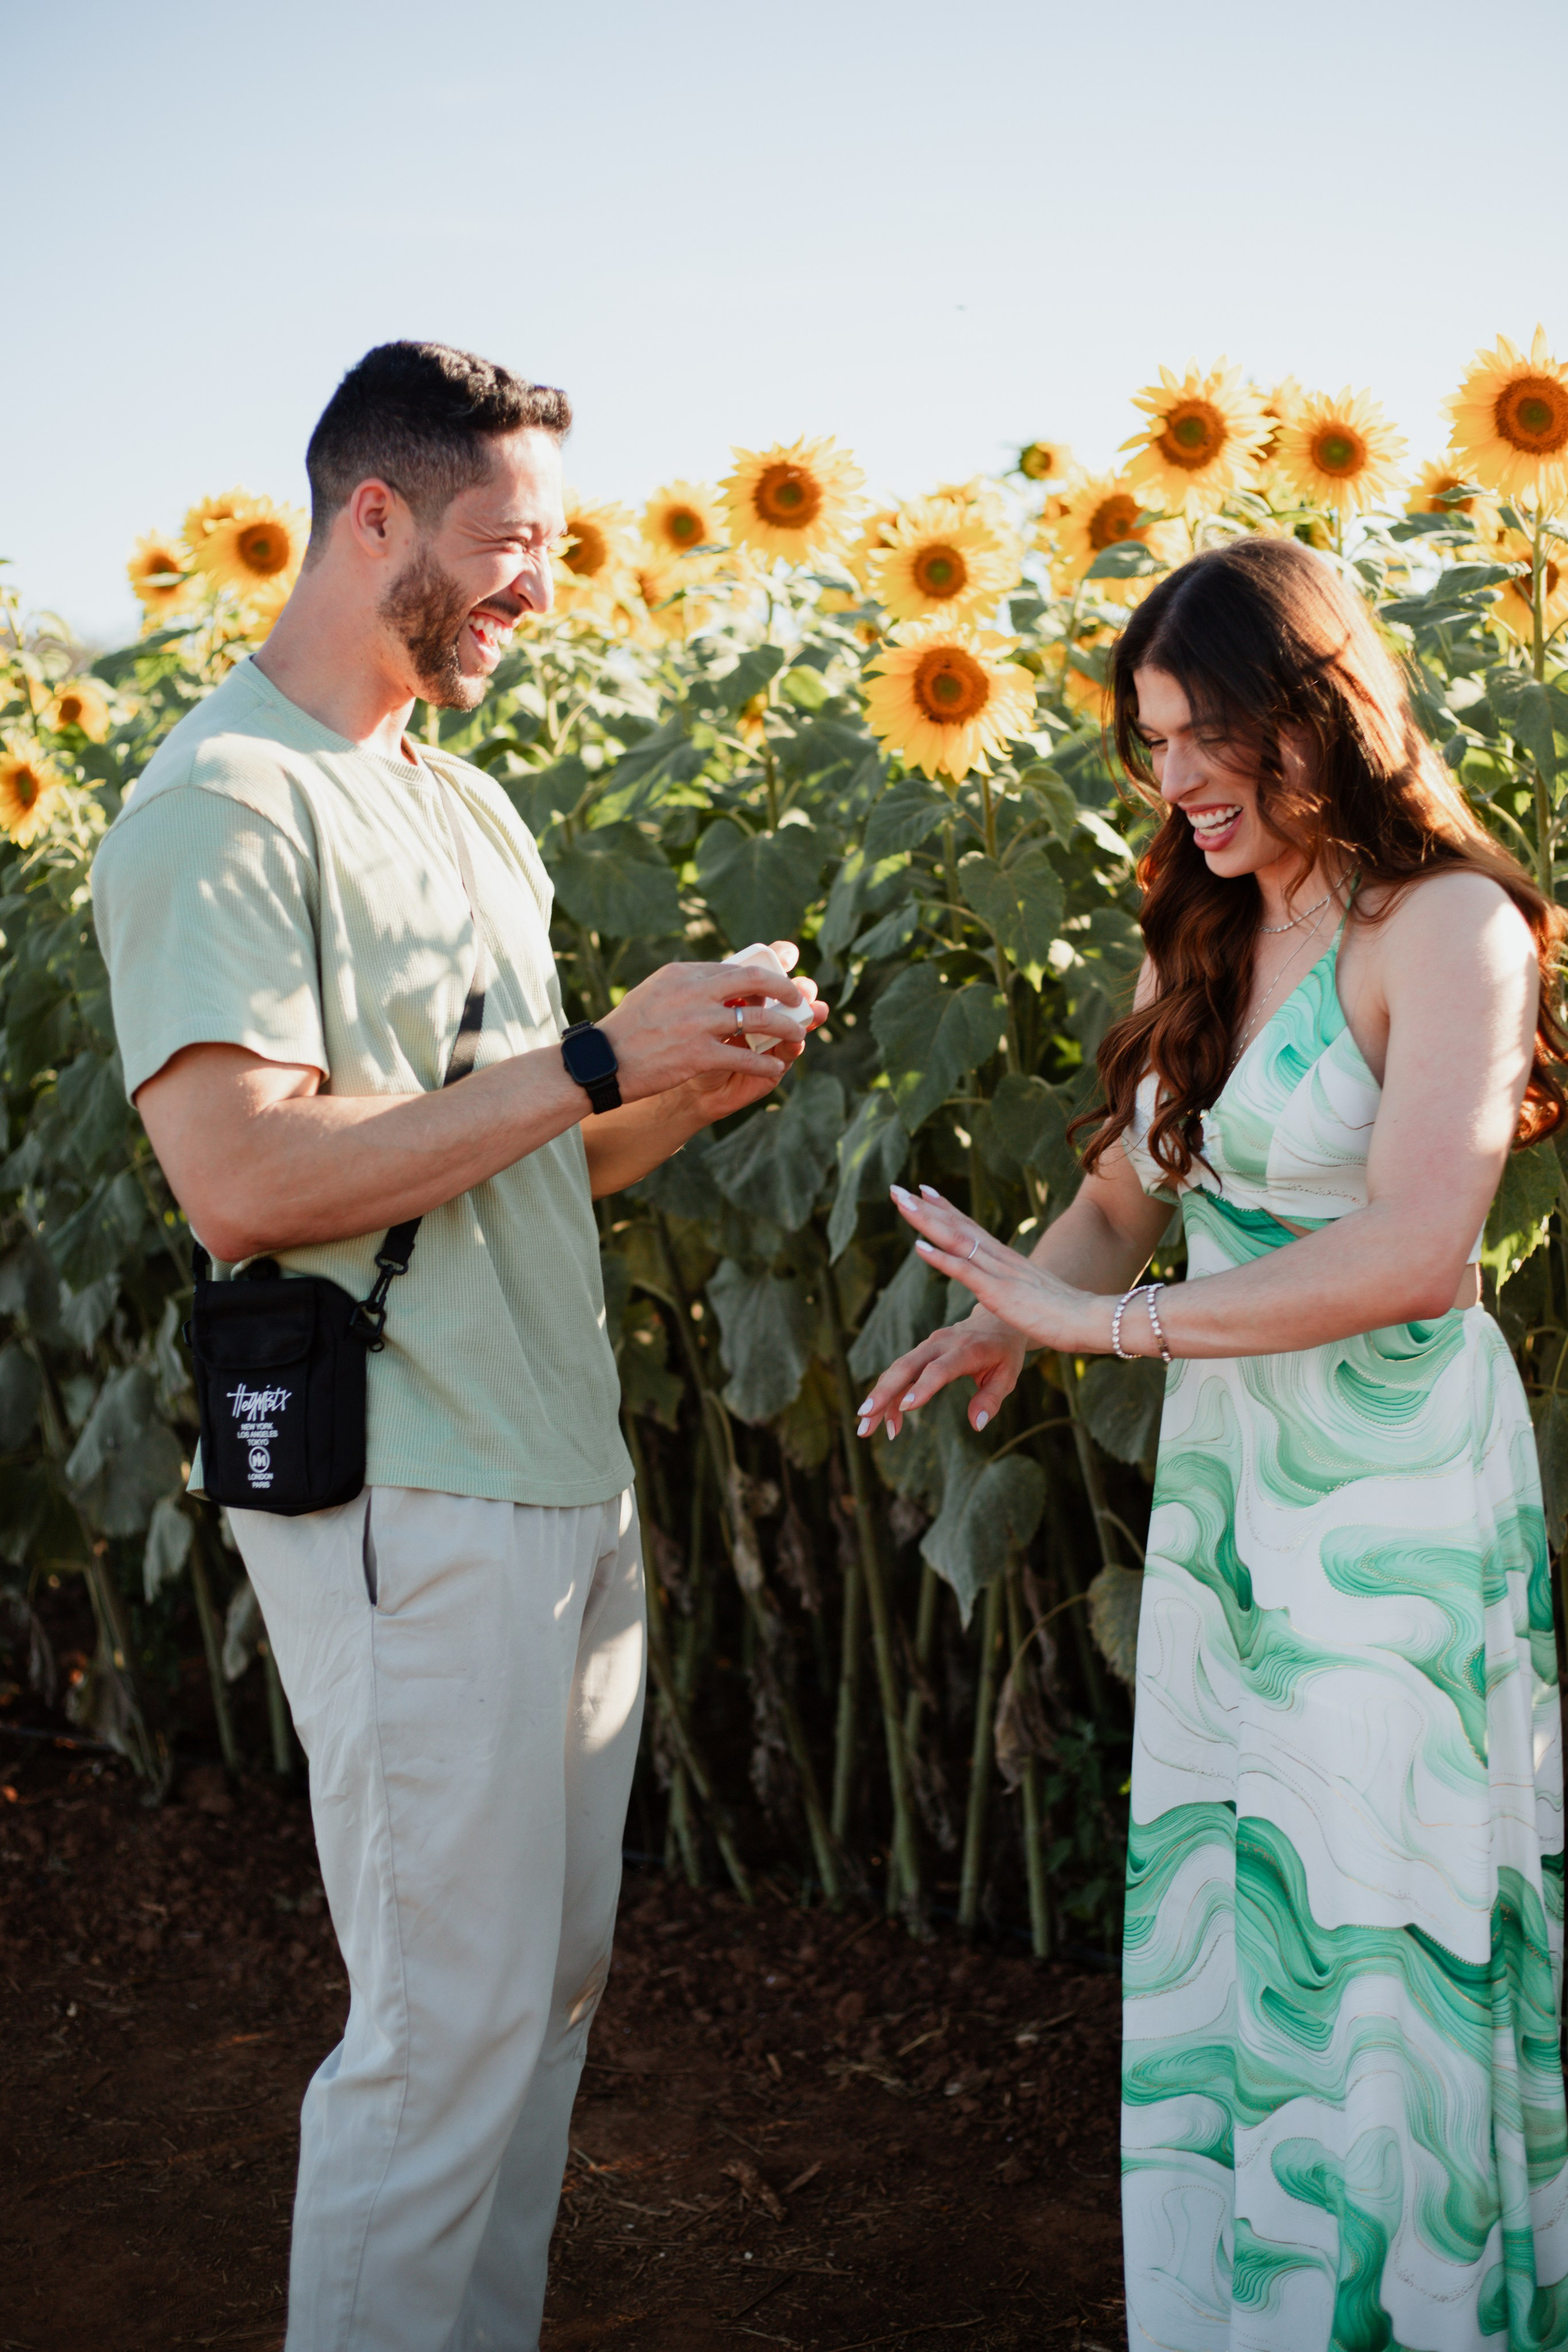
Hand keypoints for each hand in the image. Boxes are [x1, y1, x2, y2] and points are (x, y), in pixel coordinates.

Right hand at [598, 941, 827, 1106]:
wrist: (601, 1063)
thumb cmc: (626, 1031)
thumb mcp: (654, 992)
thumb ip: (685, 986)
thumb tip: (713, 984)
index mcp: (682, 973)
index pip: (733, 967)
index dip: (762, 974)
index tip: (777, 980)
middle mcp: (693, 992)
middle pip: (754, 980)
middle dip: (784, 988)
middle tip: (797, 999)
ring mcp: (698, 1023)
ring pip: (758, 1019)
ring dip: (785, 1028)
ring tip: (797, 1035)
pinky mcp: (698, 1055)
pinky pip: (744, 1057)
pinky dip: (765, 1064)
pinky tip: (775, 1069)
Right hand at [855, 1309, 1027, 1440]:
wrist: (995, 1320)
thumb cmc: (1004, 1352)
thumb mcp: (1008, 1376)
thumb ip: (991, 1400)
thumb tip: (976, 1425)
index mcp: (968, 1349)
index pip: (941, 1368)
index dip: (923, 1387)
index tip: (906, 1407)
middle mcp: (942, 1344)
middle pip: (906, 1366)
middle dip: (883, 1392)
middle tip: (865, 1417)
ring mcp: (927, 1346)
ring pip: (896, 1370)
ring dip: (878, 1398)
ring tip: (865, 1429)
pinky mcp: (920, 1352)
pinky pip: (899, 1373)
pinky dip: (889, 1396)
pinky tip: (887, 1422)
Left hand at [886, 1185, 1110, 1359]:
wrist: (1093, 1320)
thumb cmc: (1068, 1315)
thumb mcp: (1033, 1299)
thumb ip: (1018, 1292)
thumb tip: (1009, 1295)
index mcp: (1007, 1261)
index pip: (970, 1228)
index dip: (945, 1209)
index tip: (923, 1191)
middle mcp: (1000, 1259)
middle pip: (957, 1226)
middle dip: (924, 1207)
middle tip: (895, 1189)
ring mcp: (999, 1273)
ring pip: (955, 1240)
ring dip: (925, 1221)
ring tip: (900, 1203)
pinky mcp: (999, 1292)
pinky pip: (965, 1271)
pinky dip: (940, 1257)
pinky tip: (917, 1246)